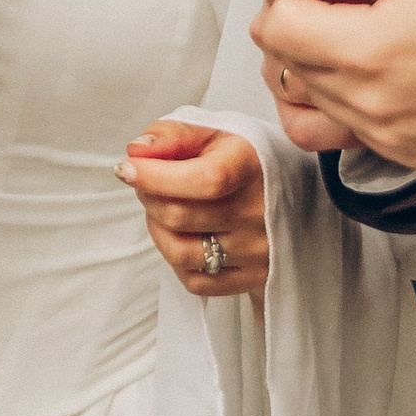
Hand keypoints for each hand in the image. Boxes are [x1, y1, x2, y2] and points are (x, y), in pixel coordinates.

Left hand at [118, 122, 268, 294]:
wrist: (288, 196)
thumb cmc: (238, 162)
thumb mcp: (212, 135)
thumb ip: (172, 136)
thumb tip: (136, 151)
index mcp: (254, 167)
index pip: (205, 180)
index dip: (157, 177)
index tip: (128, 168)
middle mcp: (262, 212)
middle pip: (180, 216)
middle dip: (149, 197)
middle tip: (146, 185)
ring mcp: (259, 250)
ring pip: (180, 252)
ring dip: (156, 229)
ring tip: (161, 210)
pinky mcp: (253, 278)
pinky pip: (194, 281)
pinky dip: (175, 259)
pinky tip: (181, 236)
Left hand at [252, 0, 415, 169]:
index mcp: (369, 52)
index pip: (276, 28)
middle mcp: (369, 105)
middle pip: (283, 65)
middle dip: (298, 22)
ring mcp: (385, 137)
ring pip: (302, 104)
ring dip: (307, 65)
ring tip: (346, 35)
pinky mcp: (405, 153)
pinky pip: (338, 134)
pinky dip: (334, 101)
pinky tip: (364, 72)